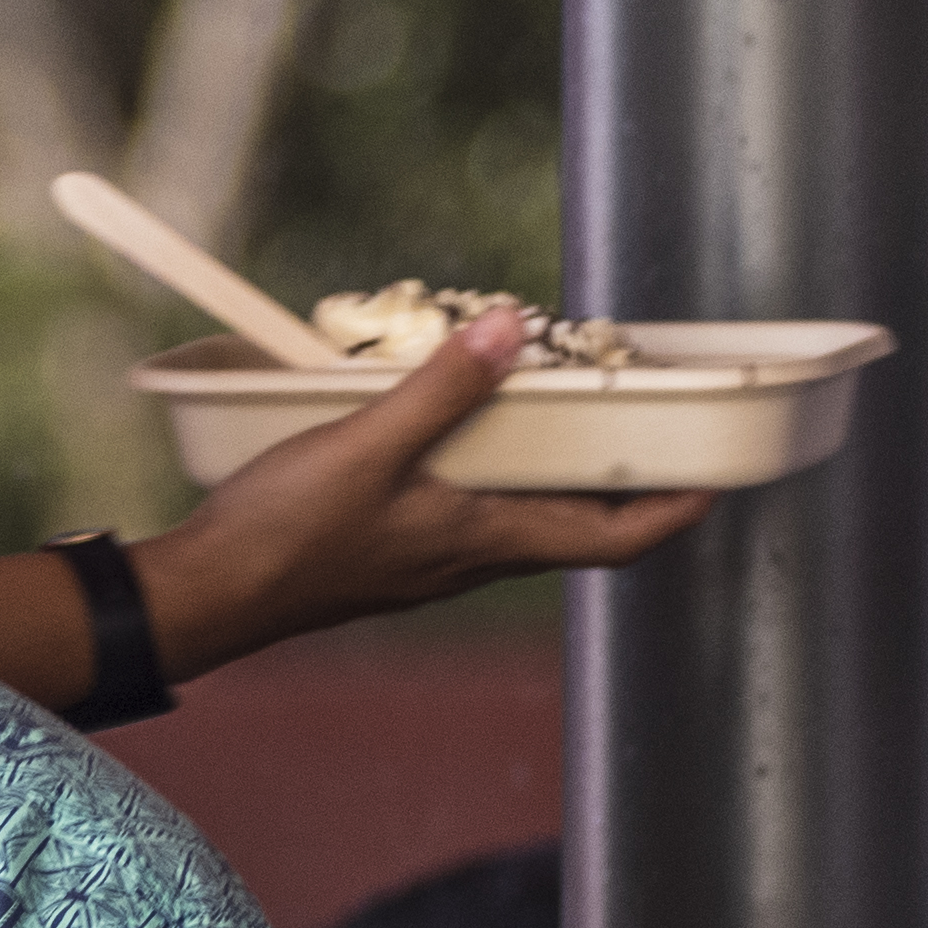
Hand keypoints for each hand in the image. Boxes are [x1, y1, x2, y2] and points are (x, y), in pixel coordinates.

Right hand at [147, 311, 718, 658]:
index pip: (612, 539)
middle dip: (620, 474)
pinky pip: (470, 506)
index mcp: (483, 541)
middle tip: (647, 416)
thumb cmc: (284, 537)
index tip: (718, 479)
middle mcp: (470, 559)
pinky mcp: (394, 548)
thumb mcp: (366, 447)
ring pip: (522, 513)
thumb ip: (440, 390)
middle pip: (575, 523)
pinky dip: (493, 465)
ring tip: (566, 403)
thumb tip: (509, 332)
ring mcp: (432, 558)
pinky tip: (466, 422)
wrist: (209, 594)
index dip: (673, 510)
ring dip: (555, 467)